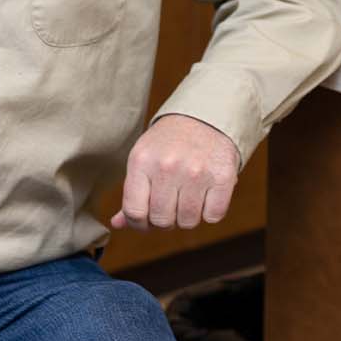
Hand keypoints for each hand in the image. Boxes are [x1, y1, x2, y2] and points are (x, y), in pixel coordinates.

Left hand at [110, 114, 239, 231]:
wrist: (205, 116)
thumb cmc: (168, 143)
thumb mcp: (143, 159)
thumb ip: (132, 193)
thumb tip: (118, 224)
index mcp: (141, 160)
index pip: (134, 212)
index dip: (139, 224)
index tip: (146, 220)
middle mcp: (167, 166)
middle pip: (162, 221)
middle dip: (166, 220)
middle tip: (171, 205)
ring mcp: (196, 172)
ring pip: (188, 222)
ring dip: (188, 217)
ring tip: (188, 197)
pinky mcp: (223, 177)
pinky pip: (213, 216)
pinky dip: (210, 212)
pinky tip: (206, 194)